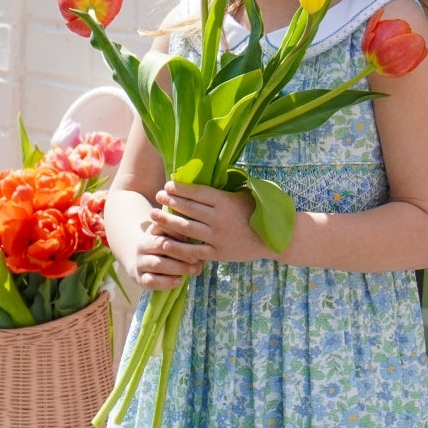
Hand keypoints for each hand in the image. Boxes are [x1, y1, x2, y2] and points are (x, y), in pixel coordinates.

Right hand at [128, 210, 205, 290]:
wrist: (146, 265)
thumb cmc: (168, 250)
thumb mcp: (175, 240)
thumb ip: (186, 240)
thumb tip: (202, 245)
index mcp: (152, 231)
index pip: (163, 226)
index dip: (178, 231)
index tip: (194, 237)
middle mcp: (143, 245)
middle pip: (160, 244)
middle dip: (180, 252)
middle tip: (197, 259)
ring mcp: (140, 262)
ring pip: (157, 263)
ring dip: (177, 268)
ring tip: (193, 271)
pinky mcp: (141, 279)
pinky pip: (151, 281)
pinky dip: (166, 282)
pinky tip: (179, 281)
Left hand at [151, 182, 270, 264]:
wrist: (274, 239)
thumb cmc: (257, 212)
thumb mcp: (243, 195)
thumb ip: (223, 189)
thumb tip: (204, 174)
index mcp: (225, 201)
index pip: (197, 192)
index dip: (180, 188)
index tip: (168, 184)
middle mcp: (220, 218)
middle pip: (189, 208)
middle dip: (170, 201)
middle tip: (157, 195)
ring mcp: (218, 237)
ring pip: (187, 228)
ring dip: (168, 220)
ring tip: (153, 215)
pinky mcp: (218, 253)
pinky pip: (193, 251)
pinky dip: (178, 247)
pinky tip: (164, 241)